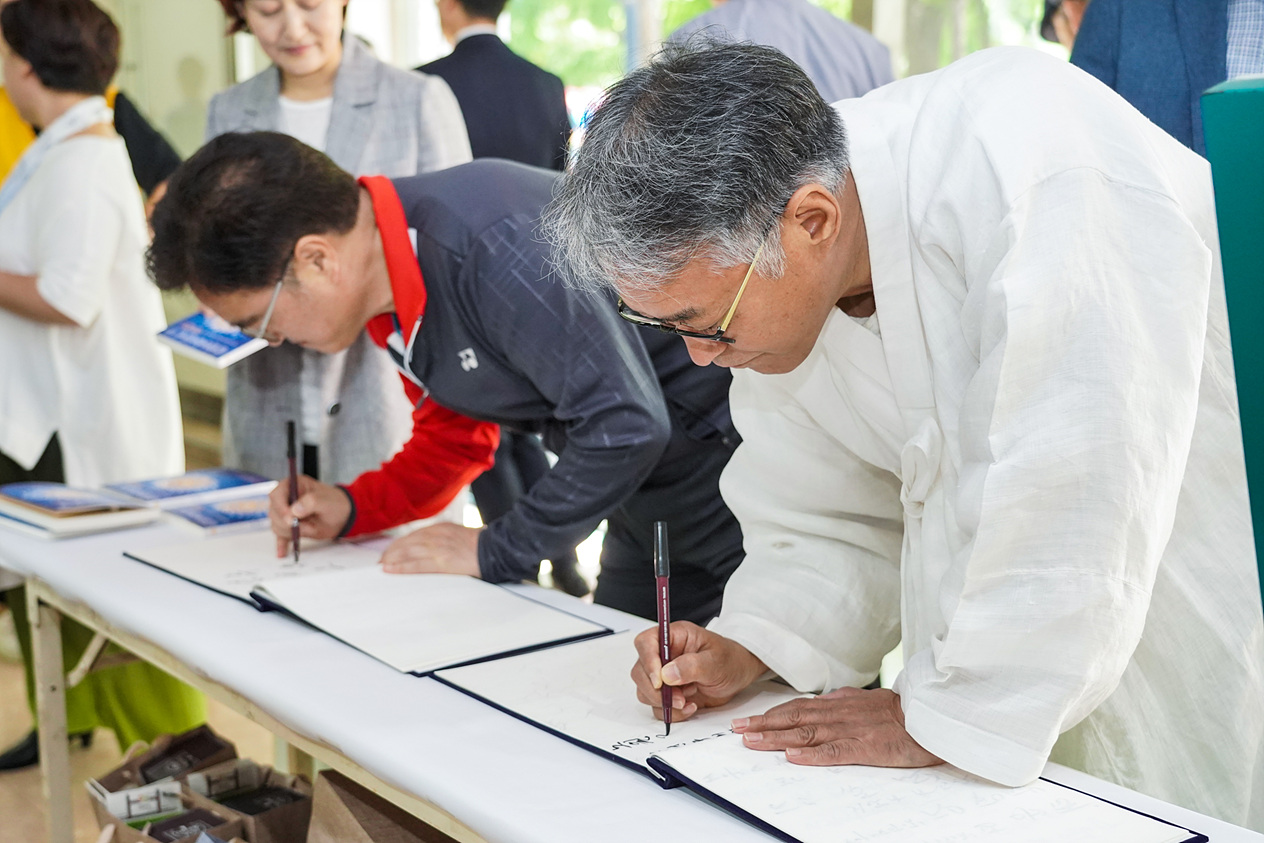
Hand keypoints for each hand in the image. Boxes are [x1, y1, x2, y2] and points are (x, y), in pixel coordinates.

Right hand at [269, 476, 350, 557]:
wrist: (342, 516)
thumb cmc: (335, 503)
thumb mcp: (326, 500)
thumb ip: (310, 502)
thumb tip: (294, 511)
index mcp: (293, 485)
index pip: (276, 494)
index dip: (280, 507)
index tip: (290, 518)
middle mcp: (286, 498)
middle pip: (274, 512)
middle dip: (289, 523)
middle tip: (309, 526)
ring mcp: (286, 513)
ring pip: (277, 525)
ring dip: (292, 532)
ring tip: (311, 529)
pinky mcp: (289, 527)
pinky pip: (281, 536)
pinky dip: (282, 545)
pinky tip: (282, 553)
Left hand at [379, 523, 481, 575]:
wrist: (494, 549)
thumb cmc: (478, 545)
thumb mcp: (457, 534)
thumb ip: (442, 538)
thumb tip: (427, 547)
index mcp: (440, 528)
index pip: (412, 536)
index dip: (398, 545)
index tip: (389, 553)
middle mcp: (435, 535)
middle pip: (406, 543)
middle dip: (391, 553)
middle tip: (381, 562)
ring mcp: (437, 548)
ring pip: (407, 553)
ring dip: (391, 560)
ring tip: (382, 567)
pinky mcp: (441, 561)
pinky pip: (416, 565)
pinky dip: (401, 567)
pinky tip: (391, 570)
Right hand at [631, 622, 767, 722]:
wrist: (739, 675)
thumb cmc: (730, 659)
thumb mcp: (716, 660)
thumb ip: (692, 666)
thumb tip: (667, 673)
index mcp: (673, 637)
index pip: (646, 642)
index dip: (647, 661)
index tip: (659, 681)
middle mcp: (664, 655)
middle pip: (639, 671)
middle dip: (656, 690)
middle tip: (679, 698)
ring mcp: (664, 675)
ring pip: (644, 690)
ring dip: (663, 702)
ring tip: (687, 701)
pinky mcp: (668, 693)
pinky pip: (657, 706)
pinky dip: (671, 712)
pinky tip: (690, 706)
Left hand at [732, 687, 943, 767]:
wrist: (929, 714)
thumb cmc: (899, 712)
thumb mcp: (863, 701)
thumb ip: (839, 703)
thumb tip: (816, 704)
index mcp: (837, 704)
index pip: (796, 708)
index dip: (769, 714)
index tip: (747, 720)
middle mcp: (838, 714)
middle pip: (793, 719)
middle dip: (762, 724)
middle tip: (736, 729)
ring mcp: (850, 730)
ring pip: (806, 734)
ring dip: (776, 738)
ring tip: (752, 742)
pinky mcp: (865, 747)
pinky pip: (834, 751)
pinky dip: (812, 755)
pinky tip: (793, 758)